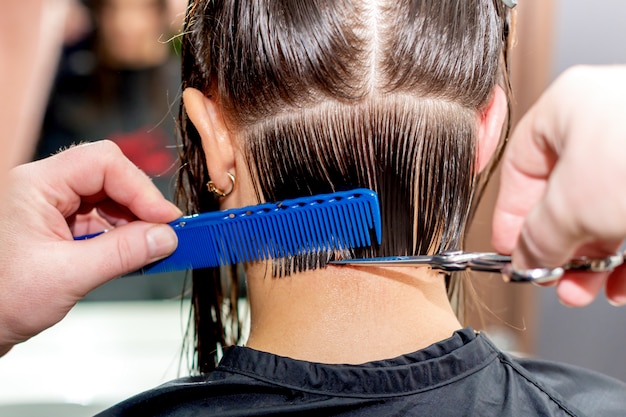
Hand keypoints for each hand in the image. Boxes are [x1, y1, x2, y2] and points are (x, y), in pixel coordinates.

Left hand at [0, 141, 181, 355]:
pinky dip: (121, 235)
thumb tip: (165, 237)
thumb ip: (122, 253)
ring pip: (108, 198)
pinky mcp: (59, 226)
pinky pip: (100, 218)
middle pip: (109, 176)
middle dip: (140, 205)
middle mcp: (43, 188)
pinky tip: (133, 252)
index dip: (140, 188)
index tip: (166, 219)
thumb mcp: (67, 277)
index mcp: (35, 185)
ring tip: (152, 246)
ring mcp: (51, 206)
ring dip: (133, 222)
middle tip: (166, 232)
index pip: (102, 163)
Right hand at [492, 65, 625, 306]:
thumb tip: (525, 257)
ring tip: (585, 291)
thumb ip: (537, 237)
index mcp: (569, 108)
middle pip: (566, 196)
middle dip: (560, 249)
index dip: (511, 216)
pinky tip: (623, 285)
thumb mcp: (570, 207)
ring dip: (592, 262)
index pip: (522, 167)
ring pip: (606, 213)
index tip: (510, 251)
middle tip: (554, 278)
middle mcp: (609, 122)